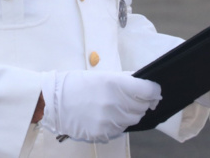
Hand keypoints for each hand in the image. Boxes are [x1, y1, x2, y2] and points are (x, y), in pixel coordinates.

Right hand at [39, 70, 161, 141]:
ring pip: (133, 119)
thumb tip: (144, 84)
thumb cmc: (77, 85)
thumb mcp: (102, 76)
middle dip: (143, 102)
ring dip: (131, 113)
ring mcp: (110, 120)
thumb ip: (125, 80)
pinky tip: (108, 115)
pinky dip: (119, 122)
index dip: (154, 90)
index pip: (148, 91)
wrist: (54, 102)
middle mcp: (115, 103)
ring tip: (118, 106)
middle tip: (135, 98)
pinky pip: (121, 129)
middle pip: (143, 107)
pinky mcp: (104, 133)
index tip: (154, 90)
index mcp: (116, 84)